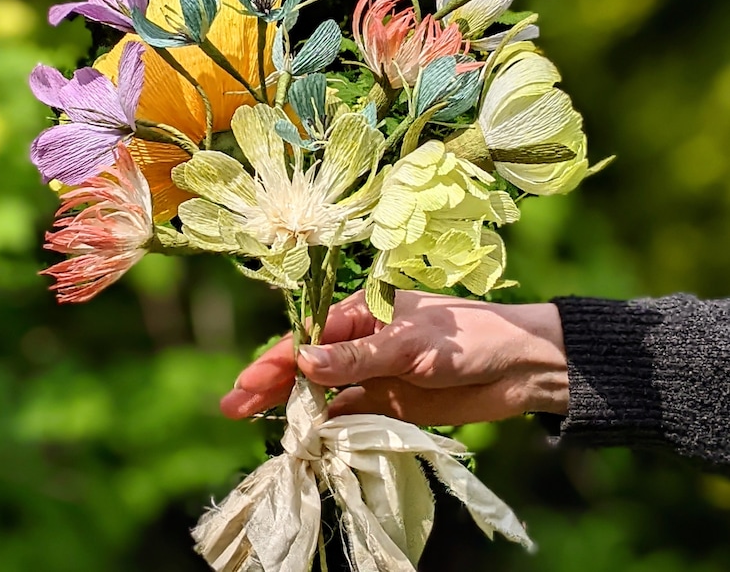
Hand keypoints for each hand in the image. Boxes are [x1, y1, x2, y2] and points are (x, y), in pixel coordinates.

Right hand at [221, 290, 568, 424]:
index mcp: (365, 314)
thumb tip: (303, 363)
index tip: (248, 383)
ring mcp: (375, 375)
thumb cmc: (466, 339)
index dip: (278, 360)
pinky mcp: (390, 404)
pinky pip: (350, 415)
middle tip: (233, 406)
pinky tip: (305, 438)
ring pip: (323, 391)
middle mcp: (363, 344)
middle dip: (272, 383)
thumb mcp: (409, 343)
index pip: (311, 338)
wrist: (518, 367)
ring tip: (254, 421)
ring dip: (293, 406)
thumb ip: (357, 357)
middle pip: (309, 365)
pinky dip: (328, 426)